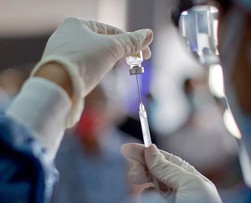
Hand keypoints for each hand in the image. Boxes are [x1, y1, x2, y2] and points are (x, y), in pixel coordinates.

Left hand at [32, 17, 152, 125]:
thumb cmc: (82, 61)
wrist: (57, 86)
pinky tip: (98, 74)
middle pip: (103, 42)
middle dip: (121, 51)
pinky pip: (84, 64)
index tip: (145, 54)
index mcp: (78, 24)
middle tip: (136, 61)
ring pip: (93, 54)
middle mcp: (67, 35)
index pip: (112, 30)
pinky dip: (95, 68)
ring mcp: (63, 52)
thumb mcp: (111, 48)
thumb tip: (148, 34)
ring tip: (117, 67)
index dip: (132, 41)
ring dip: (108, 60)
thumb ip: (130, 42)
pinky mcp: (62, 68)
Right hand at [121, 143, 222, 202]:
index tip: (128, 148)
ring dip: (143, 181)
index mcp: (190, 178)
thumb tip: (151, 150)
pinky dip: (145, 199)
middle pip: (155, 171)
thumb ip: (169, 168)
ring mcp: (168, 202)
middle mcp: (178, 189)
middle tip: (133, 173)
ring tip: (139, 182)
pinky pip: (147, 201)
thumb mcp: (190, 184)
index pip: (165, 159)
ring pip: (148, 186)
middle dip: (142, 167)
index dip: (147, 152)